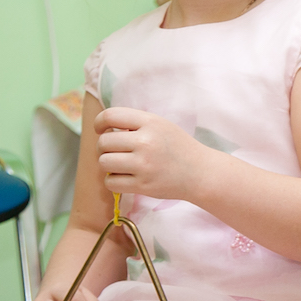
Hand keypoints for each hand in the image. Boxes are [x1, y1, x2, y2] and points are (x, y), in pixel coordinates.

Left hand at [94, 107, 208, 200]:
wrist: (200, 173)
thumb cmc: (177, 147)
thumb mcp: (161, 125)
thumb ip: (135, 123)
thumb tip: (104, 129)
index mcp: (150, 122)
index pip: (110, 116)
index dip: (99, 123)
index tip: (101, 130)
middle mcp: (146, 142)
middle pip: (103, 142)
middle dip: (104, 148)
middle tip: (116, 152)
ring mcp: (144, 165)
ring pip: (104, 162)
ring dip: (108, 165)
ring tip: (121, 165)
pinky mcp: (143, 185)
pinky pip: (111, 182)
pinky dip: (113, 181)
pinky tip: (125, 178)